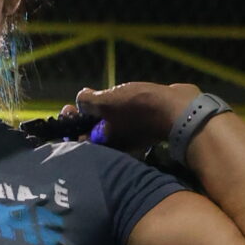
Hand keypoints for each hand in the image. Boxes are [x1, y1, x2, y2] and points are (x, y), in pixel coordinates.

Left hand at [57, 80, 198, 156]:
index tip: (66, 110)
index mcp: (104, 145)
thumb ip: (88, 102)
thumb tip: (81, 99)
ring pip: (106, 128)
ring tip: (91, 99)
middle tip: (73, 106)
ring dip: (97, 115)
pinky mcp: (140, 129)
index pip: (78, 141)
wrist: (177, 110)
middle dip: (80, 119)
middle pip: (90, 135)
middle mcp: (115, 145)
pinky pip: (121, 122)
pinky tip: (113, 101)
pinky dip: (114, 113)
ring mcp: (128, 138)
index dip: (68, 125)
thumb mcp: (107, 101)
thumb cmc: (139, 107)